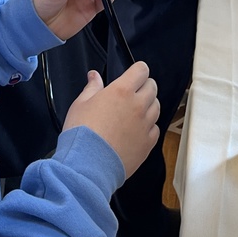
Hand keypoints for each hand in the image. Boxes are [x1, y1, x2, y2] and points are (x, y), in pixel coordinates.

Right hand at [64, 63, 159, 177]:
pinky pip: (156, 129)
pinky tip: (137, 130)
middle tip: (134, 93)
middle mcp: (137, 105)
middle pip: (152, 87)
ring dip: (148, 105)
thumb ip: (92, 87)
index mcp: (122, 91)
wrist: (88, 166)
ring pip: (156, 107)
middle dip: (144, 86)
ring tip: (135, 112)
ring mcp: (145, 125)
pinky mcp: (147, 144)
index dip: (138, 70)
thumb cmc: (82, 135)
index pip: (141, 70)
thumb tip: (94, 76)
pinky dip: (149, 127)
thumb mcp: (80, 104)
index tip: (134, 74)